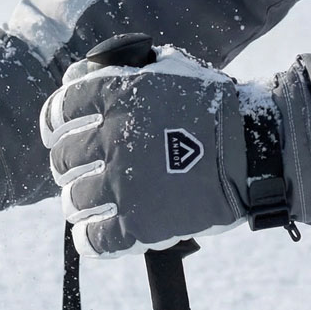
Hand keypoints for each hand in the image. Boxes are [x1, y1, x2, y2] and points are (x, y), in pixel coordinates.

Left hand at [39, 47, 248, 255]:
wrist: (256, 152)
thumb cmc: (213, 108)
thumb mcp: (167, 69)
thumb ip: (118, 70)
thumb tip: (76, 74)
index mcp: (115, 97)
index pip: (58, 113)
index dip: (54, 126)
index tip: (58, 136)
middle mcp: (112, 139)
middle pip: (62, 161)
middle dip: (70, 167)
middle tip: (85, 171)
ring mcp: (123, 185)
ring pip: (73, 201)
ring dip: (80, 203)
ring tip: (95, 203)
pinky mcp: (138, 226)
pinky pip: (93, 240)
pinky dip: (90, 240)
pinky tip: (97, 235)